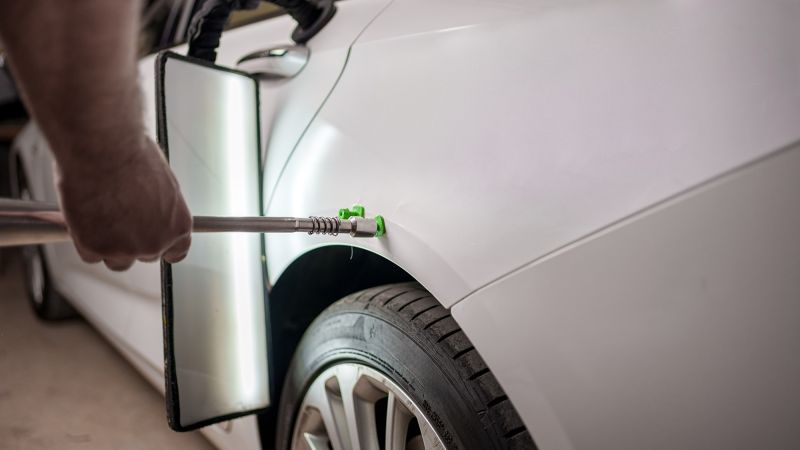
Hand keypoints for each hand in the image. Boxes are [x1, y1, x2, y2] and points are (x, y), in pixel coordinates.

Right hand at [56, 136, 191, 270]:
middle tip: (117, 217)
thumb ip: (157, 208)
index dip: (162, 247)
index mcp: (178, 225)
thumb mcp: (160, 183)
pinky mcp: (95, 248)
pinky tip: (84, 217)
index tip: (154, 243)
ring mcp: (125, 249)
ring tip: (99, 215)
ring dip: (108, 244)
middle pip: (145, 255)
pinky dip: (84, 239)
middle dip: (131, 241)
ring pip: (116, 260)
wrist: (105, 147)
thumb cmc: (132, 154)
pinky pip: (89, 254)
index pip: (176, 251)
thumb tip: (147, 213)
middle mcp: (156, 242)